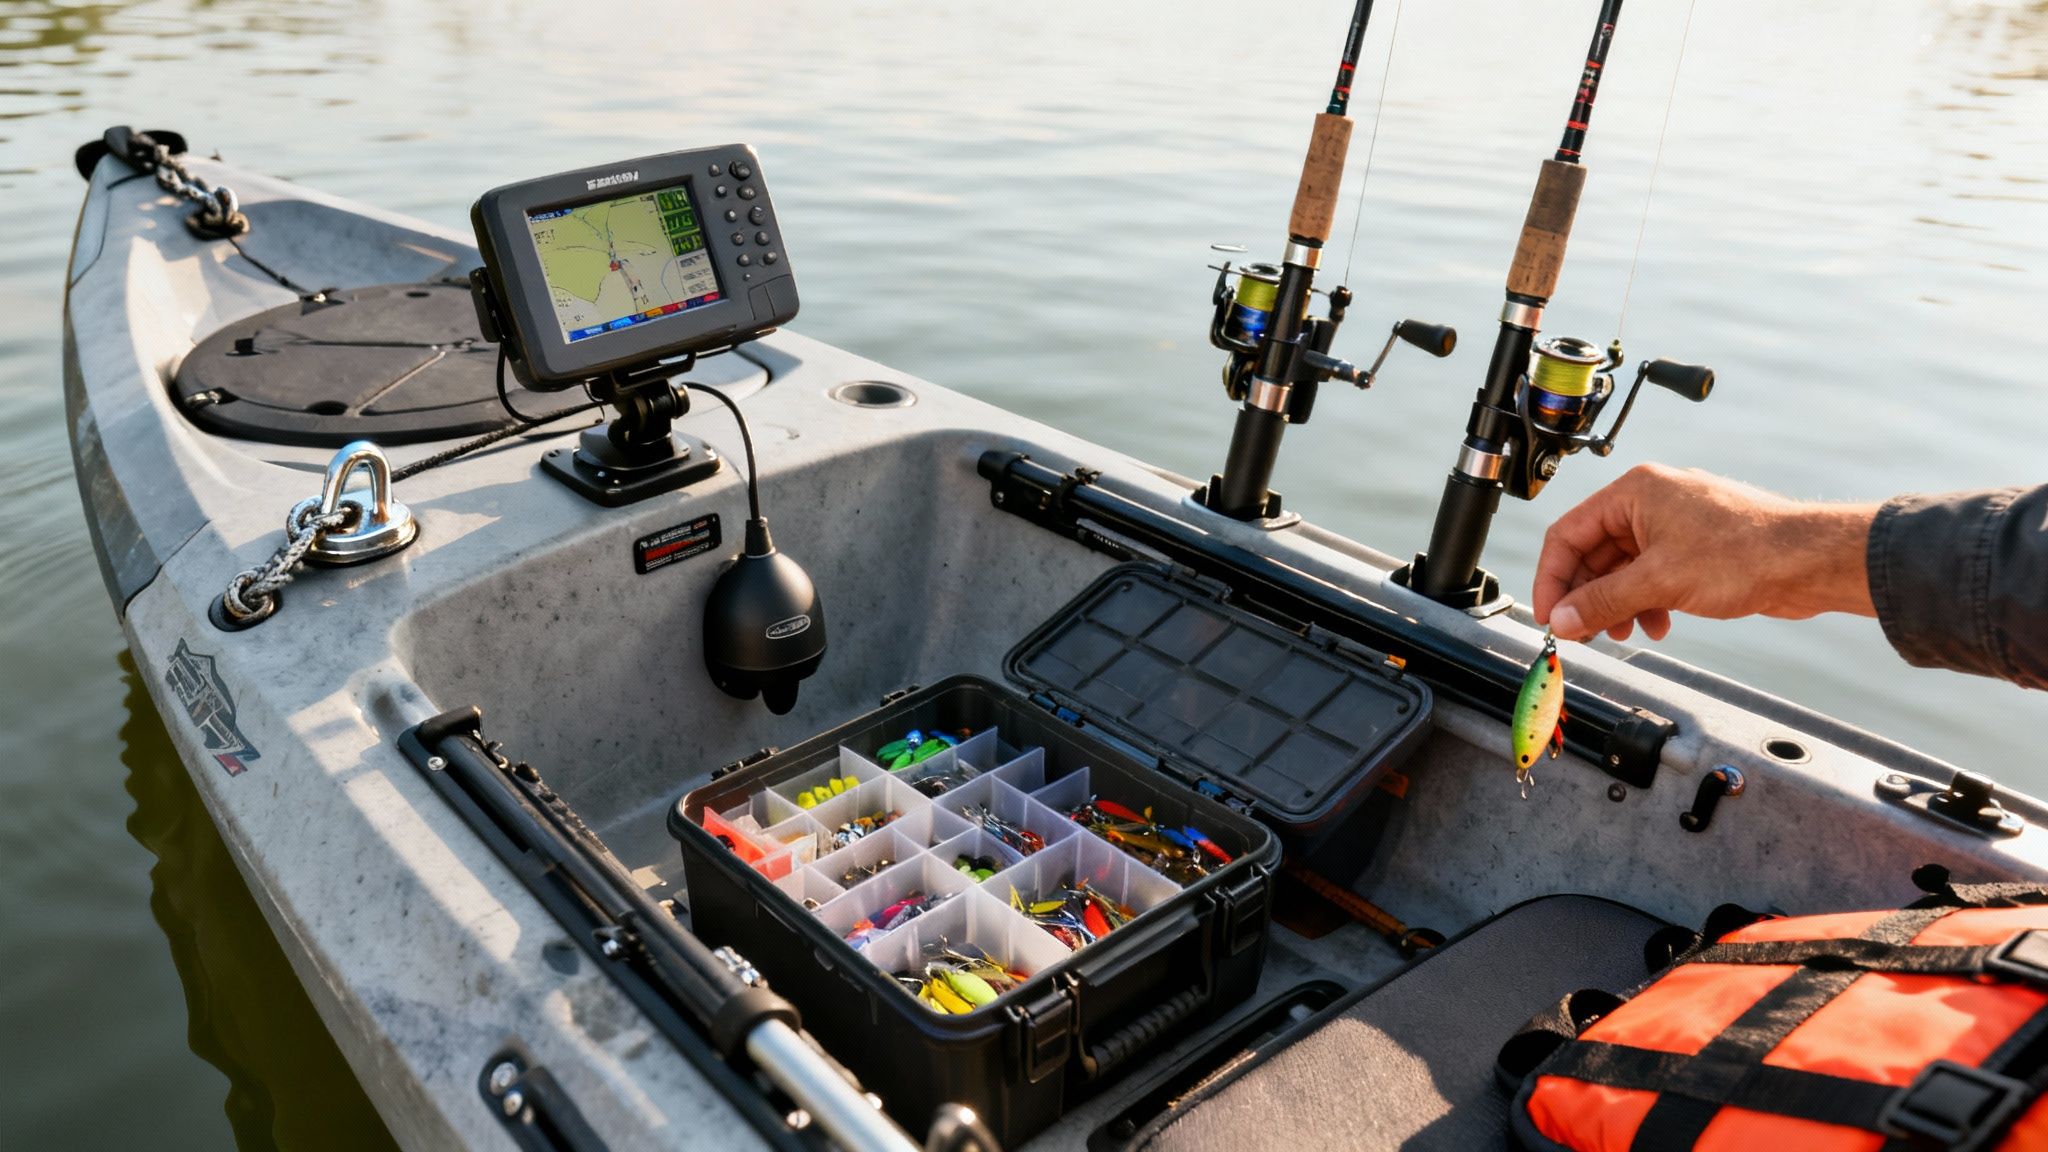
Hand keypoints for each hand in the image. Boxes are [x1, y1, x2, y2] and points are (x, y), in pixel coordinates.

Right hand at [1532, 464, 1879, 642]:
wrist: (1809, 561)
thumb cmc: (1746, 552)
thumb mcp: (1658, 582)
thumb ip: (1602, 601)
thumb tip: (1562, 619)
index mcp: (1634, 493)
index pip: (1568, 534)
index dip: (1552, 579)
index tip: (1549, 616)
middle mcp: (1651, 503)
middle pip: (1594, 554)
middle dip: (1587, 597)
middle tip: (1582, 633)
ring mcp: (1675, 525)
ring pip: (1623, 568)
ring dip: (1617, 605)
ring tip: (1623, 633)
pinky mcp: (1696, 548)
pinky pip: (1652, 575)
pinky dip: (1647, 602)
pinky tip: (1659, 624)